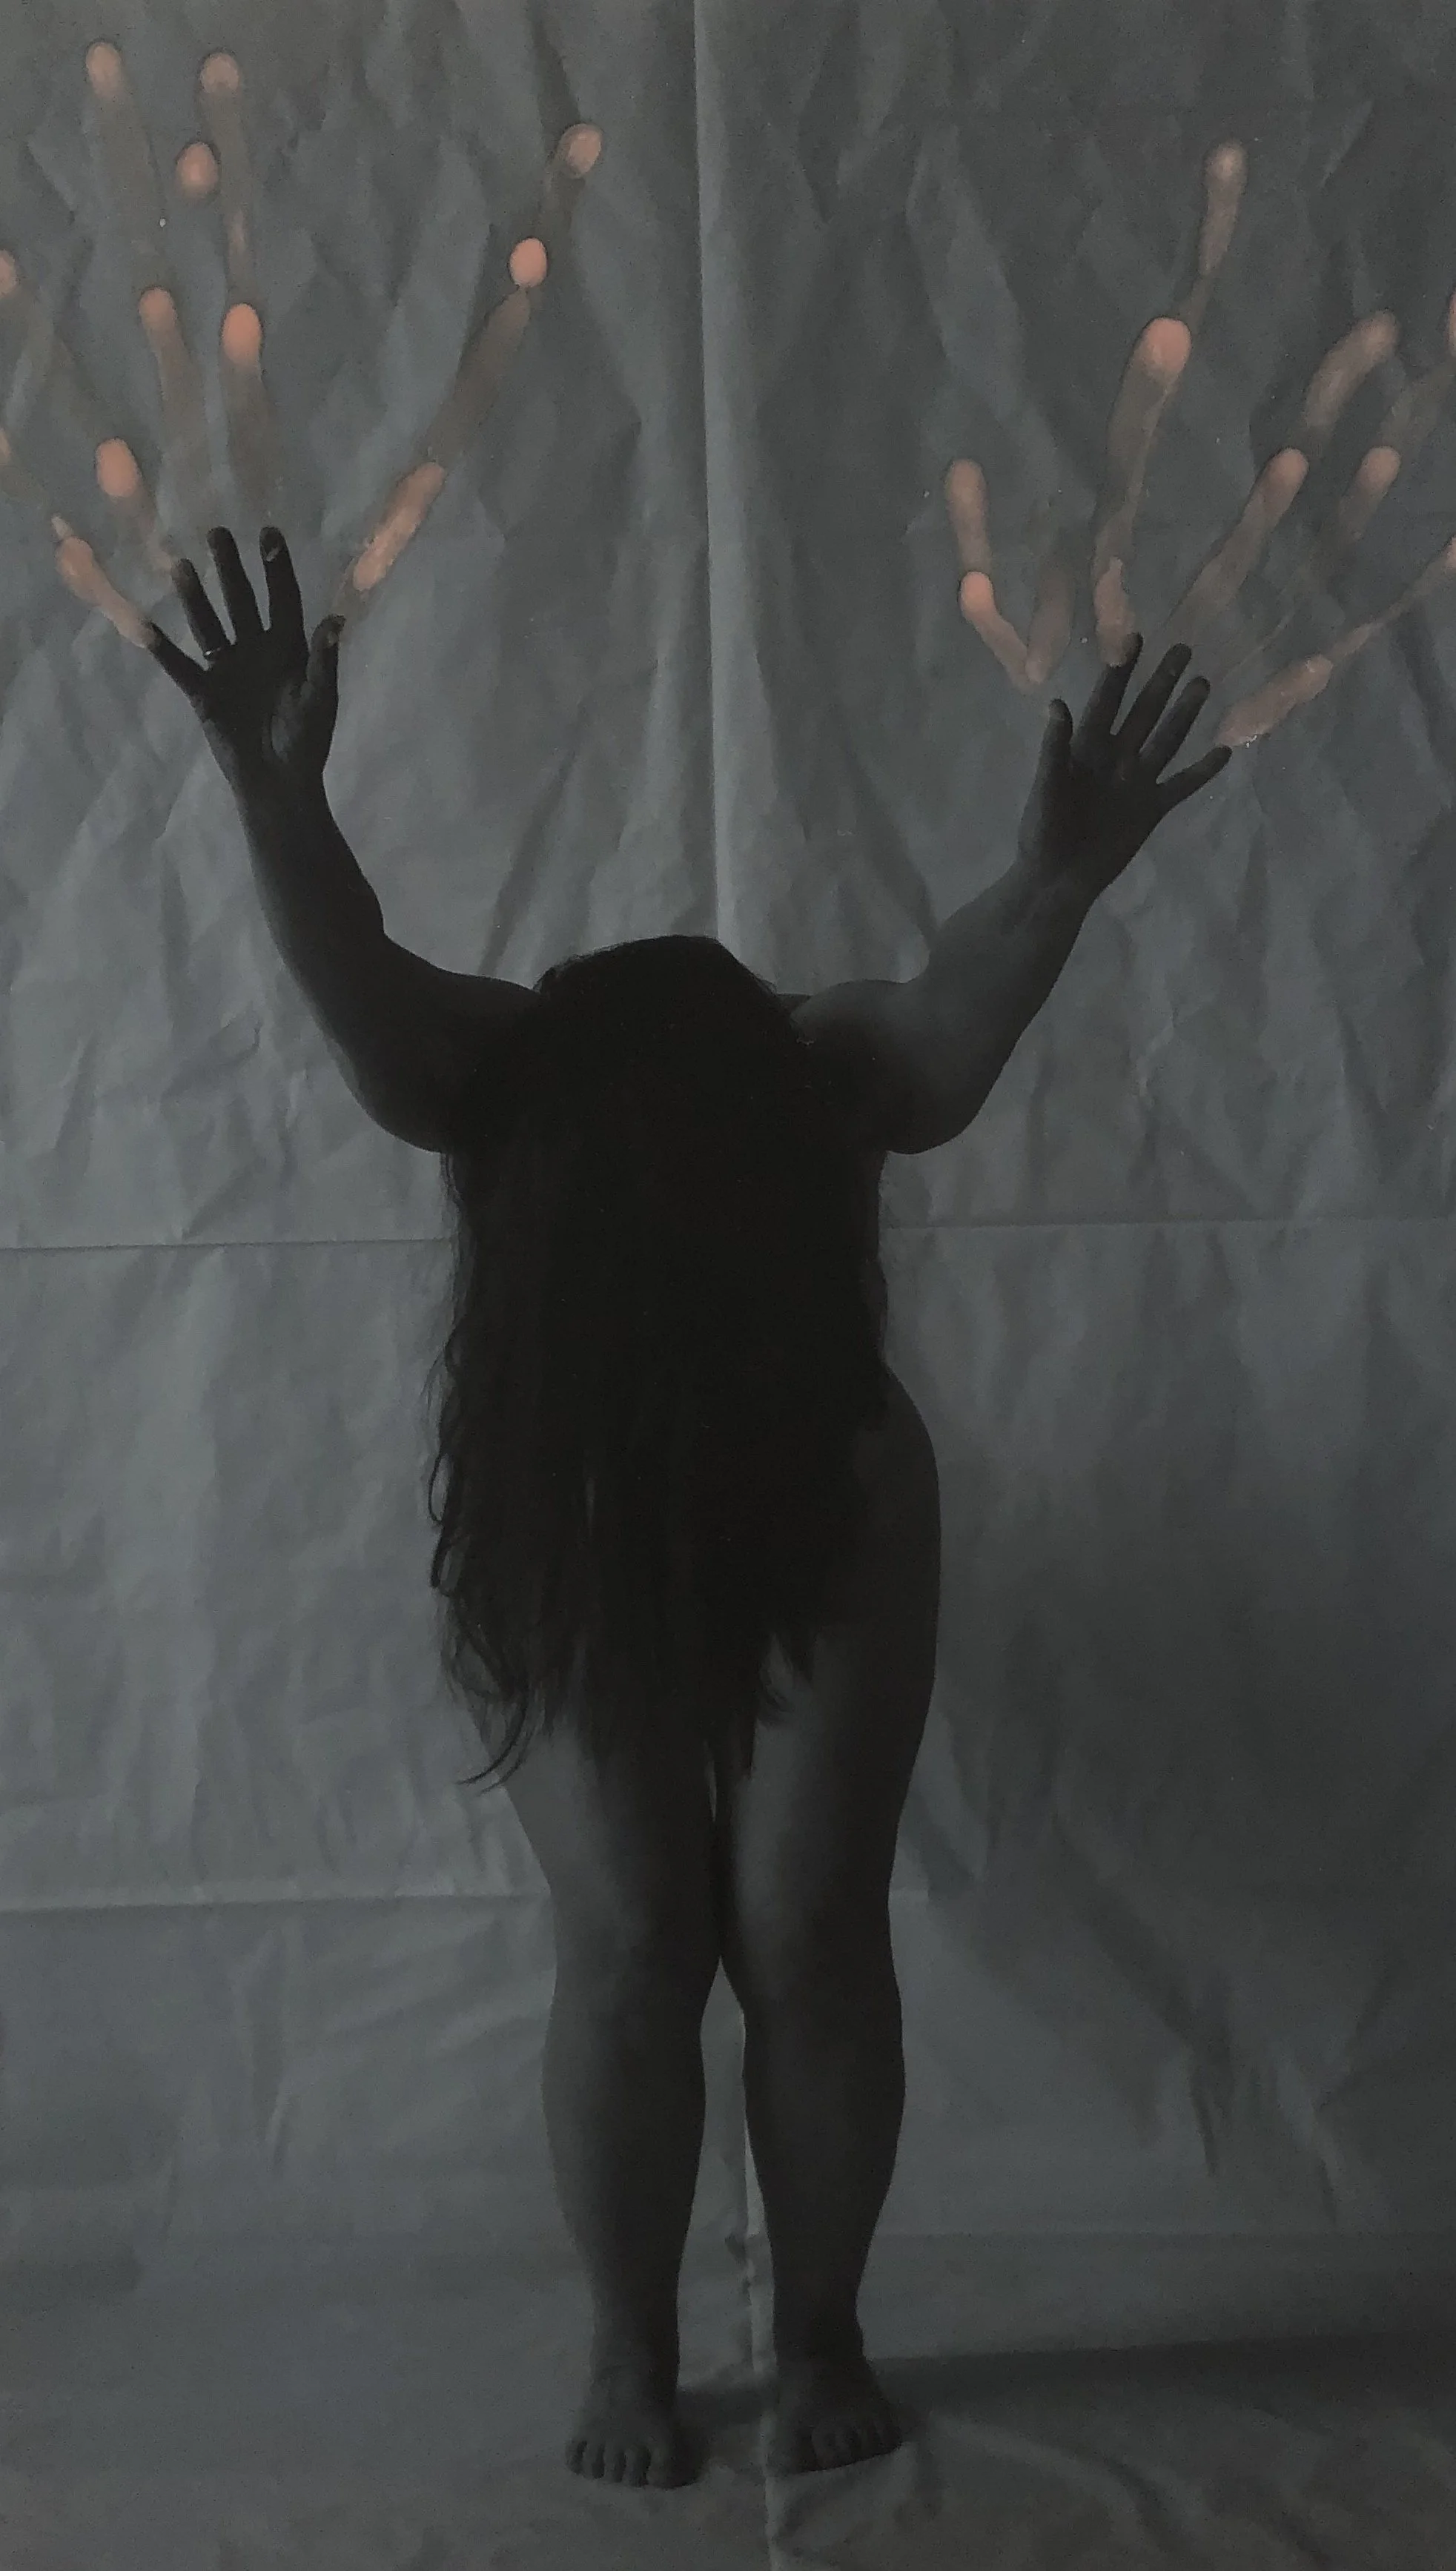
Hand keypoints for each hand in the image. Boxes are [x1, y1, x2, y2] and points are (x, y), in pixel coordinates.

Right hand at [146, 526, 342, 797]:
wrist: (279, 782)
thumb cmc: (306, 742)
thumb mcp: (320, 701)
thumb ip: (324, 662)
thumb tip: (334, 622)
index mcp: (288, 649)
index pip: (283, 600)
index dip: (276, 568)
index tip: (269, 533)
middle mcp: (256, 650)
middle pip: (241, 601)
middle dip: (229, 568)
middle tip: (217, 533)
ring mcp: (228, 669)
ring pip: (208, 624)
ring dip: (195, 597)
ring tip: (180, 565)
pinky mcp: (205, 693)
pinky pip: (180, 666)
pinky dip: (162, 649)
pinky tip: (145, 626)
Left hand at [1017, 640, 1232, 898]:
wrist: (1058, 878)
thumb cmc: (1042, 831)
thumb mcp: (1045, 788)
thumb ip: (1054, 749)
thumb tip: (1057, 705)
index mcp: (1086, 747)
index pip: (1107, 701)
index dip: (1119, 671)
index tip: (1134, 638)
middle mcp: (1116, 757)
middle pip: (1144, 712)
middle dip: (1161, 681)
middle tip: (1183, 649)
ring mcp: (1137, 781)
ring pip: (1166, 740)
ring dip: (1184, 714)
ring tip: (1203, 684)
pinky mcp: (1152, 808)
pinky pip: (1182, 785)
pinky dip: (1202, 771)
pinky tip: (1224, 752)